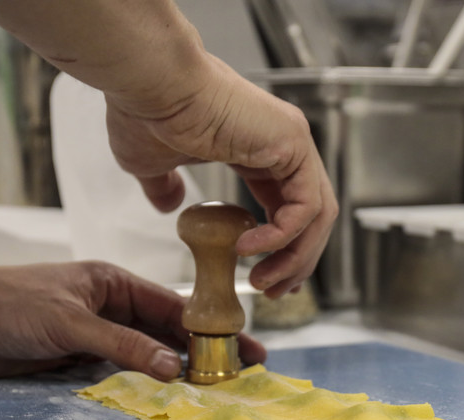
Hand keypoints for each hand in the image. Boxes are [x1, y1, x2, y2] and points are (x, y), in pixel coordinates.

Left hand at [0, 261, 265, 379]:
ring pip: (146, 356)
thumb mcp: (70, 322)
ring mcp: (95, 336)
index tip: (243, 345)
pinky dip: (142, 386)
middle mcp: (109, 308)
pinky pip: (119, 375)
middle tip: (240, 374)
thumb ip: (122, 346)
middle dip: (202, 352)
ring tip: (212, 392)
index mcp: (112, 283)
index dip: (210, 327)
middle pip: (166, 333)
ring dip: (175, 372)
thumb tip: (172, 368)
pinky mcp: (76, 361)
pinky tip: (164, 399)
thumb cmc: (6, 304)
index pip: (173, 306)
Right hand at [105, 54, 337, 298]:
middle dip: (296, 262)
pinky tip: (249, 248)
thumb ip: (166, 188)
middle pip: (312, 218)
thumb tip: (168, 206)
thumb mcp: (152, 165)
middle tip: (272, 291)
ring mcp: (293, 142)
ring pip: (317, 217)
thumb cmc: (146, 111)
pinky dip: (283, 236)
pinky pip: (304, 207)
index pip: (291, 209)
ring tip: (260, 282)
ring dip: (293, 258)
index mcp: (260, 151)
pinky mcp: (293, 144)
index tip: (266, 279)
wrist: (148, 83)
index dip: (285, 249)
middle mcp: (284, 146)